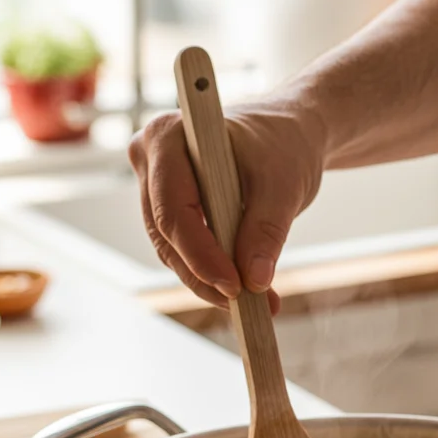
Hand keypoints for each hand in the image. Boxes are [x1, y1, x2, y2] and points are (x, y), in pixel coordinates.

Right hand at [128, 98, 326, 309]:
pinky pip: (182, 249)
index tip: (235, 287)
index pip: (174, 211)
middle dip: (207, 276)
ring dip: (210, 281)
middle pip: (168, 235)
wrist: (287, 133)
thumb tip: (254, 279)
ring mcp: (155, 185)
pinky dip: (212, 272)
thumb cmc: (282, 144)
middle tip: (251, 303)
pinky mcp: (169, 207)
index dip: (201, 255)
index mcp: (168, 137)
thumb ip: (266, 231)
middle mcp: (150, 159)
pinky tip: (246, 288)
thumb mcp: (284, 185)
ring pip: (172, 249)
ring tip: (259, 302)